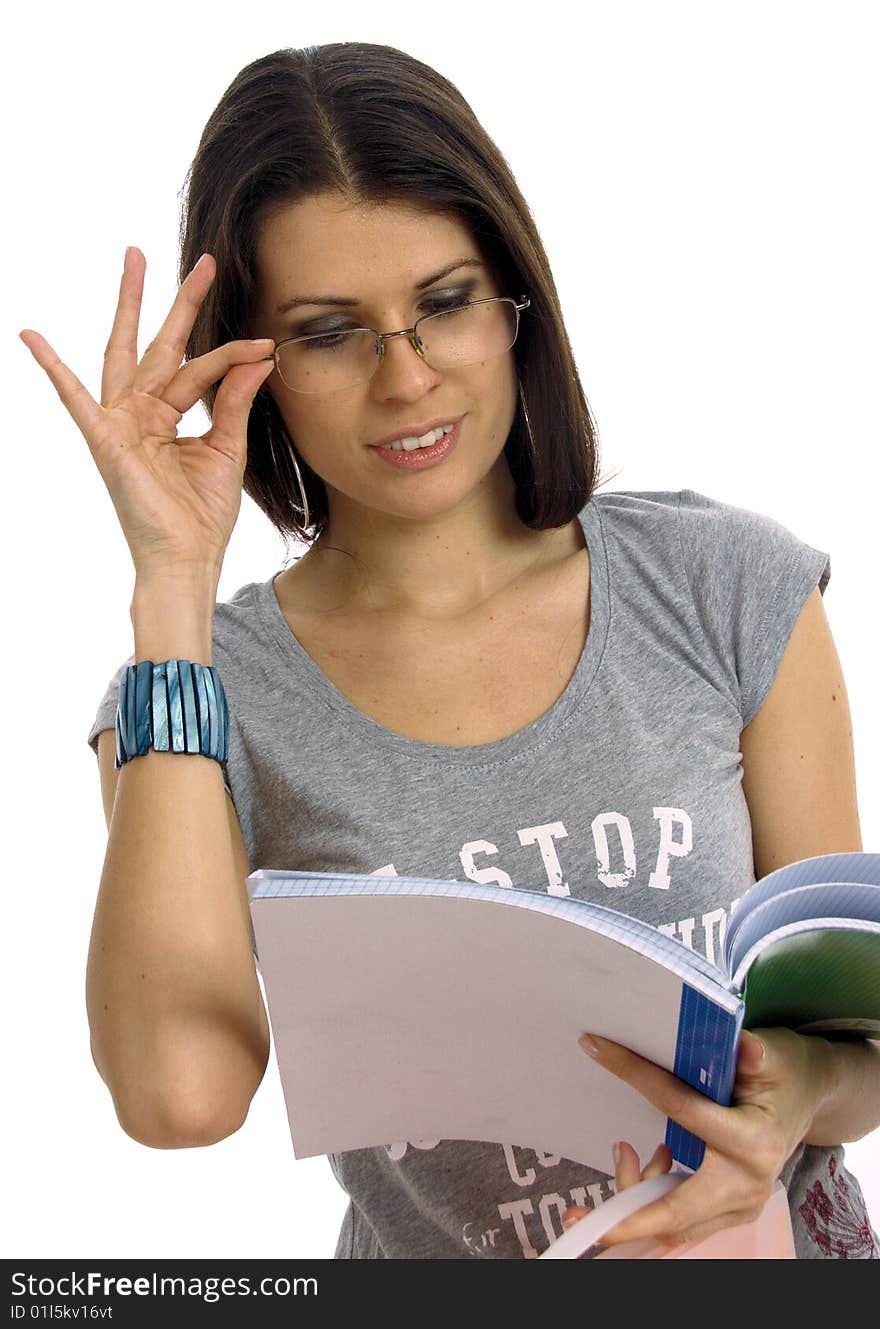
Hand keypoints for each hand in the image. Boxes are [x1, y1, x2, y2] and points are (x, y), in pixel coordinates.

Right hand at [20, 248, 275, 580]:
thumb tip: (258, 356)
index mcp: (168, 416)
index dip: (232, 355)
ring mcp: (120, 423)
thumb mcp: (226, 449)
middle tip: (204, 261)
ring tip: (134, 259)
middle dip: (180, 302)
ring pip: (129, 354)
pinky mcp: (105, 441)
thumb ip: (234, 401)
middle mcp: (142, 413)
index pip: (201, 369)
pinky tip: (32, 337)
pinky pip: (75, 400)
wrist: (188, 558)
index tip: (264, 343)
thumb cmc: (202, 514)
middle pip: (162, 345)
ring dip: (131, 306)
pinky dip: (53, 369)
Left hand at [572, 1026, 833, 1247]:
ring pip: (674, 1224)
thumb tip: (743, 1047)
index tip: (597, 1049)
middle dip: (626, 1221)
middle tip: (578, 1217)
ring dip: (636, 1199)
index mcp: (754, 1141)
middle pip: (676, 1212)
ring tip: (623, 1150)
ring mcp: (741, 1205)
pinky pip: (682, 1221)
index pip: (682, 1108)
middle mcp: (748, 1184)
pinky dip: (654, 1200)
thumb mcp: (773, 1053)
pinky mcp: (731, 1211)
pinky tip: (652, 1160)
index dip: (636, 1075)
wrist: (810, 1095)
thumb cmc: (786, 1070)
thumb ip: (754, 1053)